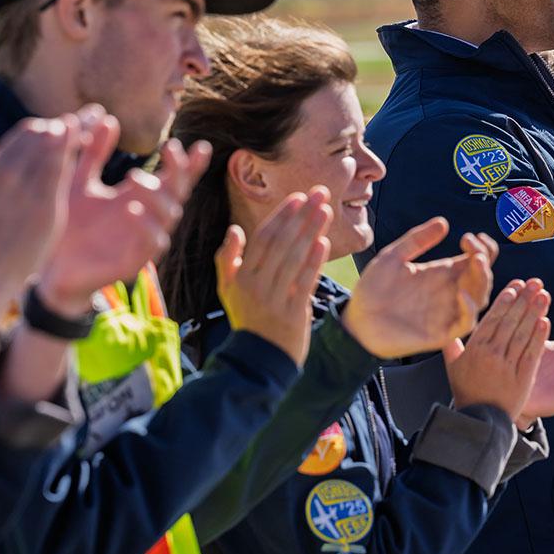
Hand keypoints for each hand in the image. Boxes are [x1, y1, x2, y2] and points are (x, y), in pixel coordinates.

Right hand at [0, 119, 79, 319]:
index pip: (25, 133)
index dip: (46, 127)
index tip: (61, 128)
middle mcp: (7, 171)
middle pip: (42, 134)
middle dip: (64, 125)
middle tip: (83, 122)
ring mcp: (26, 186)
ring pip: (53, 145)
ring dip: (73, 132)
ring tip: (90, 128)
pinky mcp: (45, 203)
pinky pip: (62, 167)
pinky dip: (75, 148)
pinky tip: (88, 142)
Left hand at [37, 105, 210, 315]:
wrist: (50, 269)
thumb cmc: (69, 226)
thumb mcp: (79, 182)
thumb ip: (94, 153)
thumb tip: (108, 118)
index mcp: (138, 199)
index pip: (172, 178)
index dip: (188, 163)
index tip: (198, 144)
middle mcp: (148, 218)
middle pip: (178, 192)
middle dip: (179, 170)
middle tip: (170, 149)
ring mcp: (144, 240)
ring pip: (168, 216)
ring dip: (156, 195)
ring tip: (135, 177)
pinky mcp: (135, 261)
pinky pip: (151, 243)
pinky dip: (145, 226)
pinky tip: (130, 210)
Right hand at [215, 188, 331, 365]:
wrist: (257, 360)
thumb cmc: (246, 318)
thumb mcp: (227, 290)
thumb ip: (227, 259)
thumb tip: (234, 229)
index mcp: (240, 277)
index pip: (263, 238)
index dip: (283, 215)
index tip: (299, 196)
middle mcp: (256, 286)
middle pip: (282, 243)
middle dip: (303, 215)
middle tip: (321, 193)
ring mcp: (275, 300)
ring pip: (295, 259)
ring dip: (312, 232)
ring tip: (326, 210)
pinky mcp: (293, 314)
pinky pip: (304, 283)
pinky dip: (315, 262)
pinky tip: (324, 242)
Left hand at [341, 221, 495, 358]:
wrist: (356, 320)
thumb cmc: (373, 289)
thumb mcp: (394, 257)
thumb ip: (417, 240)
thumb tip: (444, 222)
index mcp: (442, 273)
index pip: (475, 259)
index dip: (482, 248)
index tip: (470, 236)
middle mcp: (449, 291)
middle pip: (482, 276)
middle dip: (485, 259)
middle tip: (475, 248)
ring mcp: (447, 312)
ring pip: (480, 298)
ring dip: (484, 280)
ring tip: (476, 262)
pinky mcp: (441, 332)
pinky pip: (465, 323)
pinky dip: (470, 309)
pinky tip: (461, 293)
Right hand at [444, 279, 550, 421]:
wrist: (480, 422)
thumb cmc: (467, 393)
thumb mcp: (454, 368)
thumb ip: (452, 346)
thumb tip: (450, 327)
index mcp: (474, 349)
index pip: (493, 318)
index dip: (506, 300)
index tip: (516, 285)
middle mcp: (491, 354)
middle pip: (510, 321)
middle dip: (523, 299)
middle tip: (535, 282)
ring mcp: (507, 366)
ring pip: (522, 333)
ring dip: (534, 312)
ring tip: (544, 295)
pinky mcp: (522, 378)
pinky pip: (532, 353)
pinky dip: (539, 337)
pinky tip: (545, 321)